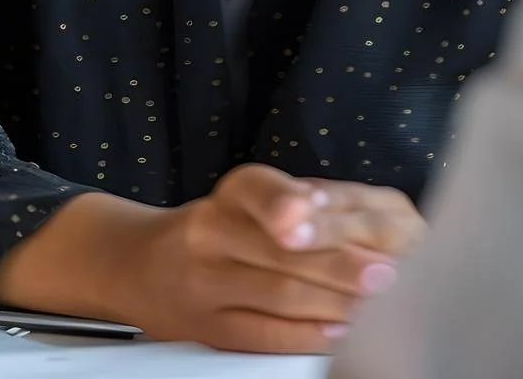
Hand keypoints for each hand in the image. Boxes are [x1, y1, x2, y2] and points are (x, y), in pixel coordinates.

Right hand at [0, 164, 424, 353]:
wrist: (136, 266)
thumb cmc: (214, 228)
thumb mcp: (245, 200)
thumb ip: (295, 205)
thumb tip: (360, 220)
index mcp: (228, 194)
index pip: (258, 188)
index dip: (286, 201)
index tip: (323, 210)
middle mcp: (209, 233)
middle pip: (279, 250)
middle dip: (339, 264)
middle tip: (386, 271)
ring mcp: (205, 285)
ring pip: (277, 295)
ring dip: (333, 303)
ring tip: (376, 305)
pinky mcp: (209, 330)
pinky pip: (263, 335)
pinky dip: (305, 335)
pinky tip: (338, 332)